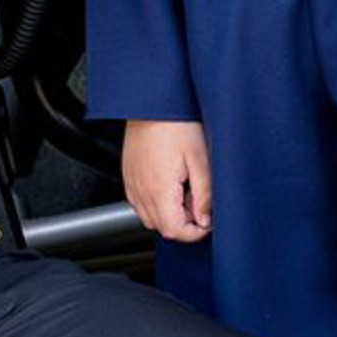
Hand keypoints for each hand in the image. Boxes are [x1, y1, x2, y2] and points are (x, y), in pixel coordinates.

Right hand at [123, 119, 212, 242]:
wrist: (152, 103)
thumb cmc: (176, 124)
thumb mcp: (200, 159)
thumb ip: (204, 195)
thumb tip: (205, 219)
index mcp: (159, 189)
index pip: (174, 231)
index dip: (195, 233)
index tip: (207, 221)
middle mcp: (141, 190)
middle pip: (161, 228)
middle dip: (184, 223)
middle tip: (199, 202)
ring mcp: (132, 183)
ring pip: (149, 217)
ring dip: (169, 214)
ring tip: (184, 191)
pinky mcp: (129, 176)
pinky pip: (140, 202)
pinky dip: (156, 203)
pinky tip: (170, 184)